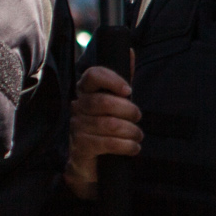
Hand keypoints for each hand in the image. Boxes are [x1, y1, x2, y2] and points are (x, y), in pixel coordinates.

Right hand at [62, 66, 140, 199]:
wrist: (91, 163)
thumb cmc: (105, 127)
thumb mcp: (115, 102)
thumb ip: (122, 79)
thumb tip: (131, 51)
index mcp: (86, 92)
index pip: (93, 76)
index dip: (112, 80)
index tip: (129, 90)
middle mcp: (77, 107)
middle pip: (104, 102)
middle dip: (128, 110)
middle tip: (138, 117)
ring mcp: (77, 127)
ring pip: (109, 125)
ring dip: (131, 131)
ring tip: (138, 135)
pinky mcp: (81, 147)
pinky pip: (107, 144)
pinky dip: (126, 146)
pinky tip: (133, 147)